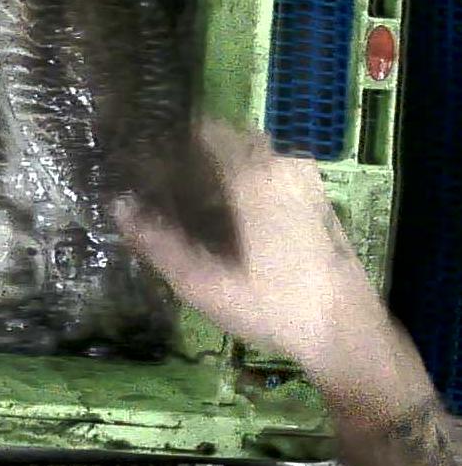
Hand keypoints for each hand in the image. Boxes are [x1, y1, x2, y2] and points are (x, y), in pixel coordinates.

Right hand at [115, 120, 392, 394]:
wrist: (347, 334)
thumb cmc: (273, 307)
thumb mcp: (204, 284)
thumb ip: (158, 242)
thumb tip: (119, 206)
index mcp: (254, 176)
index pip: (203, 131)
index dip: (169, 139)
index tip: (140, 157)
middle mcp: (283, 166)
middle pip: (226, 140)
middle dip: (192, 155)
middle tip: (157, 185)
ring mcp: (306, 181)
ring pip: (249, 157)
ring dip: (218, 170)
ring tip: (186, 203)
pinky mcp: (318, 199)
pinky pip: (270, 173)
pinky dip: (243, 183)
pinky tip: (226, 219)